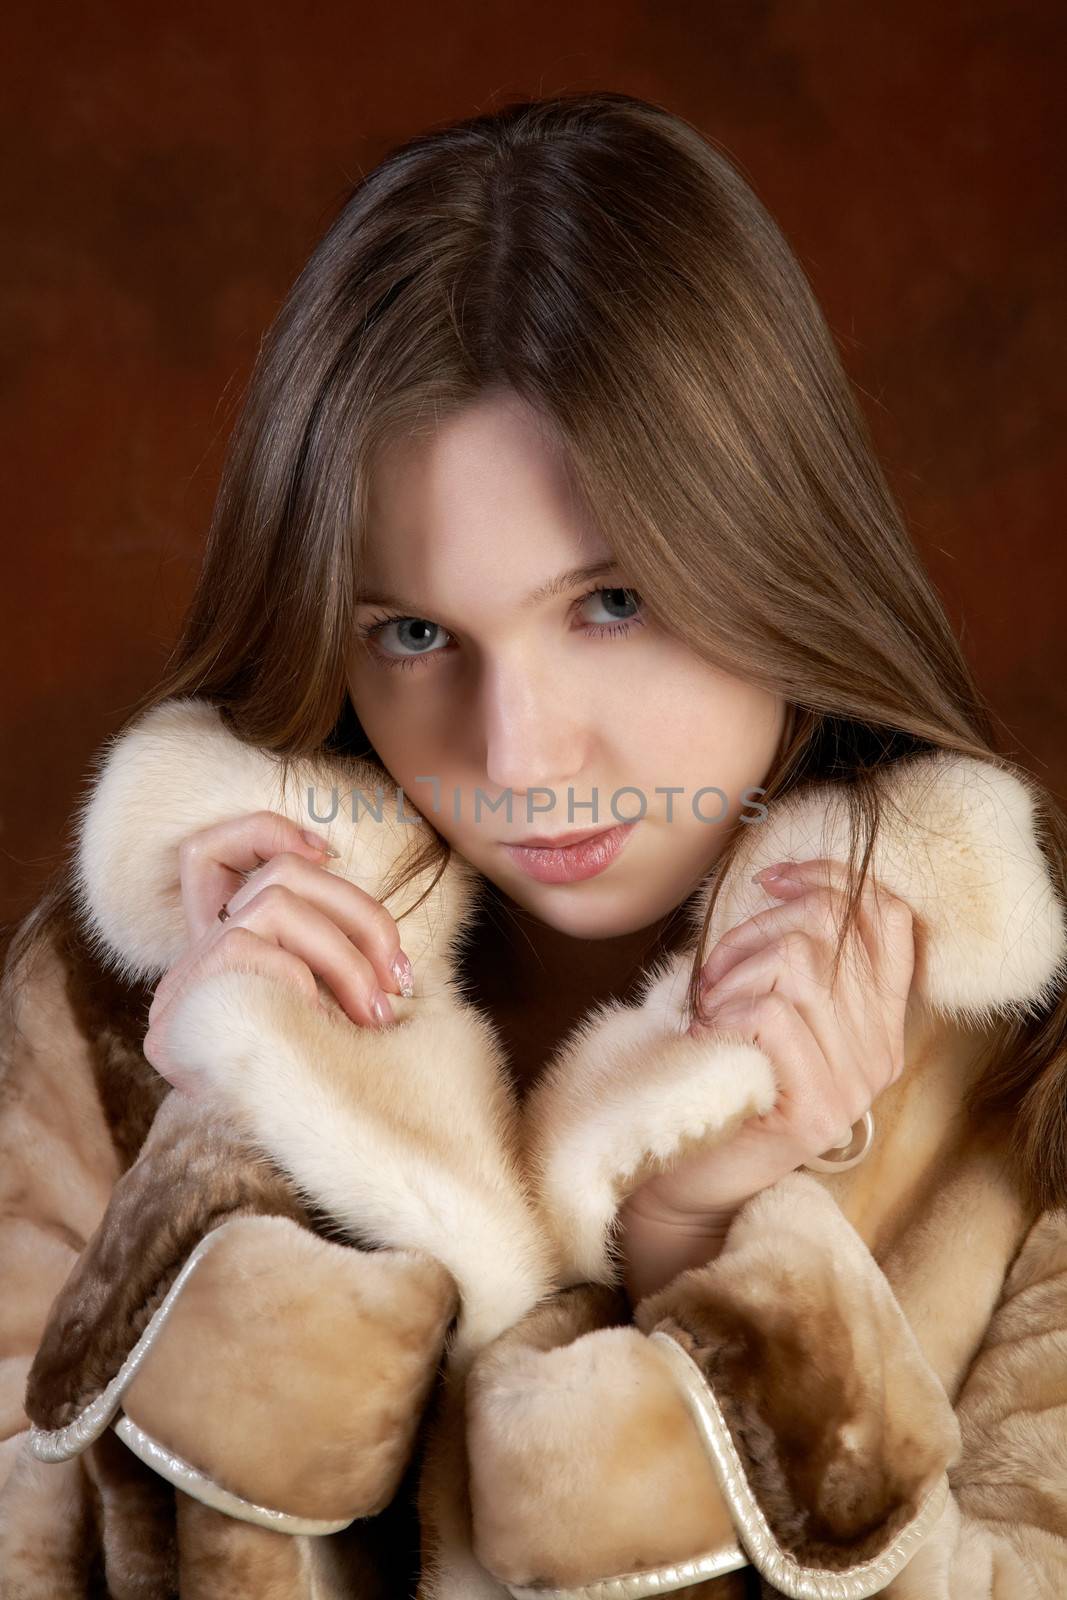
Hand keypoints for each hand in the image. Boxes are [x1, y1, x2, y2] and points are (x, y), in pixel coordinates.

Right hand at [143, 810, 414, 1095]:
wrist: (288, 1180)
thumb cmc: (333, 1102)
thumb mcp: (343, 1024)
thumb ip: (342, 971)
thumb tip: (395, 950)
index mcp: (231, 956)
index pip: (205, 857)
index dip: (260, 831)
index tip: (328, 851)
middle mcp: (200, 960)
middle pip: (276, 876)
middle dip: (357, 914)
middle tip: (401, 980)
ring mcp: (189, 980)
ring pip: (274, 902)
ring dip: (343, 953)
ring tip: (377, 1014)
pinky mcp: (190, 1001)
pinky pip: (256, 949)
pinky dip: (306, 979)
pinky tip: (325, 1026)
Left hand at [623, 857, 914, 1227]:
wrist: (690, 1170)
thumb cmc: (721, 1071)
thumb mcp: (767, 1000)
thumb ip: (793, 953)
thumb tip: (781, 881)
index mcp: (879, 1018)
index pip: (890, 916)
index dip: (832, 879)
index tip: (773, 881)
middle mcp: (880, 1050)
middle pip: (830, 929)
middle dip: (755, 932)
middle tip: (715, 973)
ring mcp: (854, 1085)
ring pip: (798, 965)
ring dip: (733, 976)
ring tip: (708, 1010)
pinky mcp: (816, 1112)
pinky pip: (772, 1016)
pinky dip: (725, 1014)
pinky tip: (708, 1038)